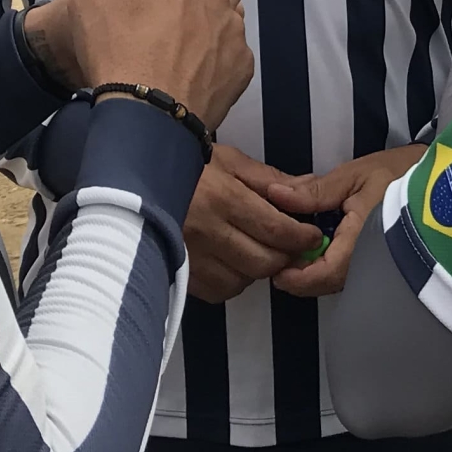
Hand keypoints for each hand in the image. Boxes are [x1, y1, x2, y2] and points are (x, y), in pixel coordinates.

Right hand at [28, 0, 275, 127]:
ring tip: (178, 49)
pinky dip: (217, 57)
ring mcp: (233, 32)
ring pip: (230, 17)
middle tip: (178, 8)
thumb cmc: (113, 47)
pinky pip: (233, 53)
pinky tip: (190, 75)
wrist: (145, 114)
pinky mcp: (241, 67)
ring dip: (211, 23)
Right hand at [182, 145, 326, 301]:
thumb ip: (270, 179)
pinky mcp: (179, 272)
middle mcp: (205, 231)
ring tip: (257, 250)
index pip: (275, 230)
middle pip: (263, 262)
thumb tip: (307, 187)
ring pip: (242, 281)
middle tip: (291, 246)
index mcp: (221, 198)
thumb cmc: (187, 166)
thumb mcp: (230, 160)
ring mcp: (190, 256)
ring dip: (258, 270)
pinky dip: (233, 281)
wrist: (140, 177)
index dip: (301, 237)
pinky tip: (233, 262)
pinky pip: (218, 290)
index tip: (311, 235)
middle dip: (285, 256)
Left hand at [263, 146, 426, 297]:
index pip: (323, 274)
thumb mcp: (355, 175)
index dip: (295, 277)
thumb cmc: (401, 173)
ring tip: (295, 248)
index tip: (275, 267)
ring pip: (337, 281)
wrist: (443, 180)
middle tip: (278, 255)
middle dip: (300, 274)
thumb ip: (315, 191)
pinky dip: (329, 265)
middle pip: (327, 283)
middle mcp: (371, 264)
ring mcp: (378, 268)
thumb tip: (276, 196)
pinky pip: (349, 274)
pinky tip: (320, 246)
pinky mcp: (382, 265)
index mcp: (363, 241)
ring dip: (313, 270)